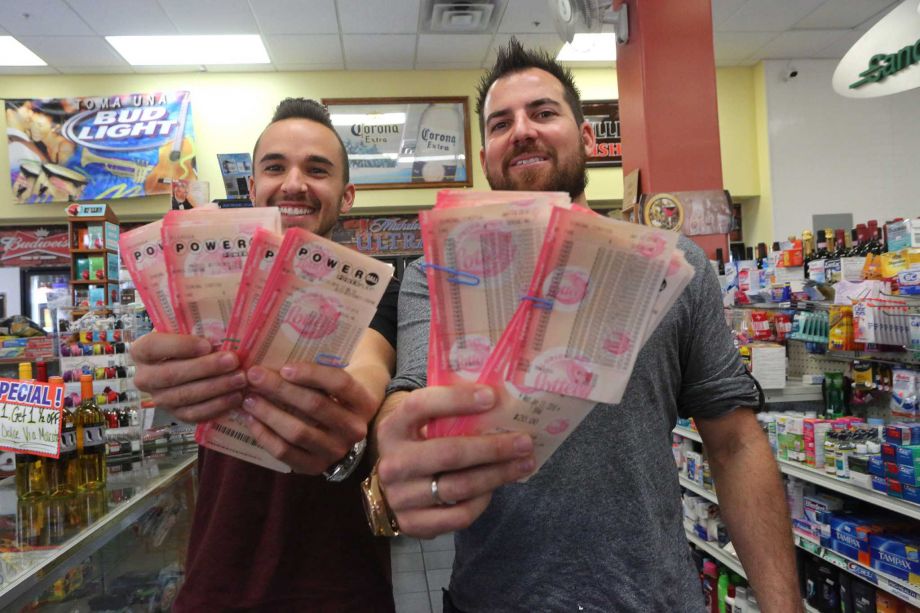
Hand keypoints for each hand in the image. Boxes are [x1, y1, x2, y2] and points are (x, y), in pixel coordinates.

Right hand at [131, 333, 246, 422]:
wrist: (192, 365)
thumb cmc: (192, 341)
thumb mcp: (190, 328)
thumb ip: (198, 326)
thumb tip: (221, 327)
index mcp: (142, 351)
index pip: (153, 347)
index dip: (180, 346)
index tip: (207, 344)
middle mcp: (145, 377)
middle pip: (171, 375)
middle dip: (205, 368)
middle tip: (233, 360)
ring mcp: (159, 399)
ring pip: (185, 396)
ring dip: (216, 387)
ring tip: (240, 378)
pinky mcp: (175, 414)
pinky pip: (194, 414)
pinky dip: (217, 406)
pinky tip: (236, 396)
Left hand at [240, 364, 375, 474]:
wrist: (344, 428)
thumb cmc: (334, 396)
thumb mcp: (336, 383)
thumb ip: (316, 374)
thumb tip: (272, 363)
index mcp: (364, 402)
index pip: (340, 383)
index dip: (312, 374)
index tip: (284, 367)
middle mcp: (355, 429)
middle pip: (315, 405)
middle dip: (280, 388)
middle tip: (254, 376)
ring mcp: (336, 451)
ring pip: (298, 431)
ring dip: (268, 412)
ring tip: (249, 398)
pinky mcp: (316, 467)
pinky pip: (285, 452)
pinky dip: (265, 435)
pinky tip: (251, 420)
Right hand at [375, 384, 535, 538]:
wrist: (394, 482)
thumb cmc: (421, 443)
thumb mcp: (423, 423)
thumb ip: (450, 412)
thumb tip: (503, 400)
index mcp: (392, 427)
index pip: (421, 406)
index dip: (456, 399)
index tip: (493, 397)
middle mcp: (392, 462)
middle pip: (449, 453)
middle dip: (493, 447)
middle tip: (525, 441)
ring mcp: (399, 497)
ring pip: (460, 486)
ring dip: (498, 474)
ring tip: (524, 464)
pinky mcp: (412, 523)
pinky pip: (459, 515)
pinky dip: (482, 502)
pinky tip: (494, 488)